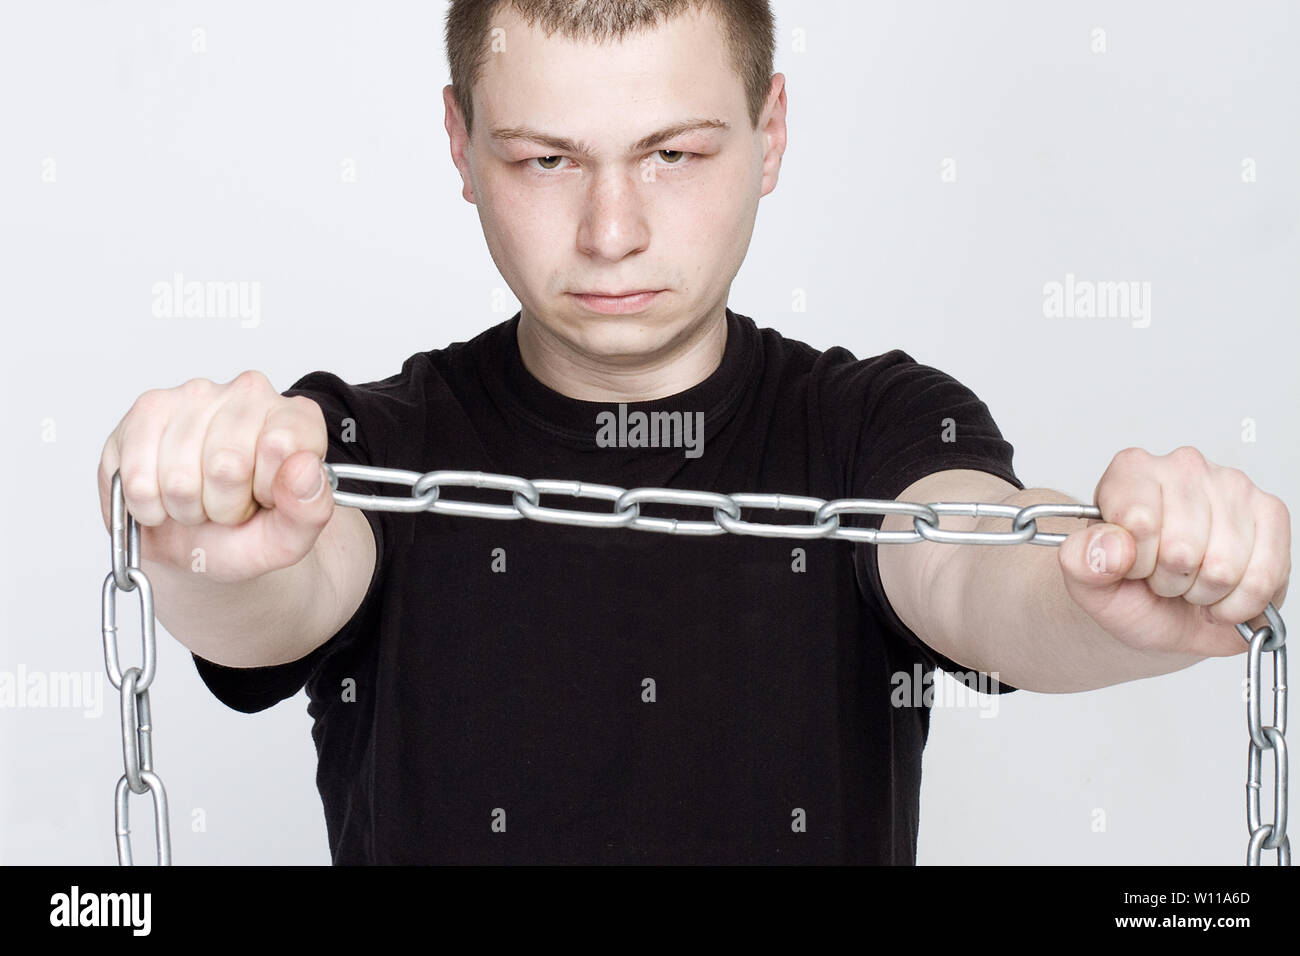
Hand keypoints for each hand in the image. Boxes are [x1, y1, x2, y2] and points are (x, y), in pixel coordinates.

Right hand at [97, 370, 333, 584]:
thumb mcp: (289, 537)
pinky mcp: (147, 409)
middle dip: (223, 505)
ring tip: (198, 500)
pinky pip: (137, 476)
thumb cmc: (247, 532)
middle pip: (226, 464)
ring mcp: (196, 395)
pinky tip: (164, 496)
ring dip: (185, 506)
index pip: (280, 446)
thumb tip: (305, 469)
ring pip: (179, 476)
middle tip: (227, 504)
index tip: (265, 498)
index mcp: (297, 419)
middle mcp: (250, 394)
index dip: (267, 489)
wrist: (198, 541)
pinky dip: (148, 504)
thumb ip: (310, 509)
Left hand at [1058, 446, 1289, 656]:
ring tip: (1189, 581)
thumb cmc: (1126, 589)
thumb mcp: (1087, 583)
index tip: (1130, 564)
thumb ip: (1081, 562)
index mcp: (1130, 472)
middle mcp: (1183, 467)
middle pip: (1182, 548)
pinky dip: (1240, 602)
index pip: (1138, 521)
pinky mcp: (1272, 513)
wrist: (1162, 613)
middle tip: (1162, 576)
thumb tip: (1113, 547)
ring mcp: (1232, 486)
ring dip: (1204, 591)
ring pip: (1224, 566)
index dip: (1134, 561)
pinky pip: (1264, 576)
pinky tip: (1221, 593)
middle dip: (1170, 579)